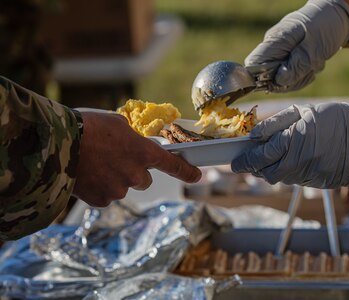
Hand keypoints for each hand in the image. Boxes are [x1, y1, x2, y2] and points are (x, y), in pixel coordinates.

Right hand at [73, 112, 200, 206]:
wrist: (58, 143)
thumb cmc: (89, 127)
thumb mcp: (118, 124)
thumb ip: (133, 138)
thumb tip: (135, 144)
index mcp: (143, 153)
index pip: (172, 165)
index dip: (186, 171)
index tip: (196, 176)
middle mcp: (135, 175)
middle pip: (144, 180)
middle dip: (134, 172)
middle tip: (116, 160)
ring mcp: (118, 190)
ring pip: (124, 187)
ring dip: (116, 179)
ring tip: (97, 164)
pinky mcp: (101, 200)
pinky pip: (107, 195)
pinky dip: (101, 187)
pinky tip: (88, 175)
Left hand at [231, 102, 348, 187]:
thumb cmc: (333, 117)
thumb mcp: (301, 112)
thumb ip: (275, 125)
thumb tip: (254, 136)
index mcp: (293, 141)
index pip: (260, 157)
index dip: (244, 162)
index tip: (235, 163)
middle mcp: (300, 162)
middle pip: (268, 174)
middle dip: (256, 169)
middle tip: (252, 162)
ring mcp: (312, 175)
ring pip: (282, 179)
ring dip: (274, 170)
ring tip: (278, 158)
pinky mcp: (322, 183)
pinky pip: (299, 182)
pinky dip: (292, 173)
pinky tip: (299, 161)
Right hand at [245, 0, 348, 92]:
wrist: (336, 15)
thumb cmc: (326, 26)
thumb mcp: (316, 47)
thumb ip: (297, 65)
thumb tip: (278, 81)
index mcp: (275, 41)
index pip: (253, 65)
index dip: (263, 78)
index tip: (283, 79)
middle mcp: (272, 48)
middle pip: (265, 77)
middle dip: (286, 81)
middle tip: (307, 71)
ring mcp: (278, 54)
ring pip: (277, 80)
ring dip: (296, 79)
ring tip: (313, 66)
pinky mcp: (286, 60)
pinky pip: (287, 77)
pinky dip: (301, 77)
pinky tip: (312, 67)